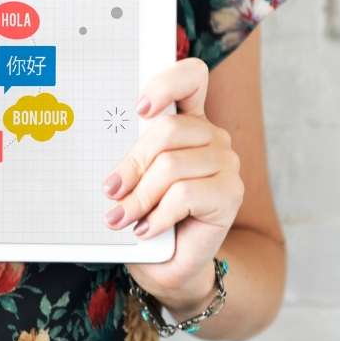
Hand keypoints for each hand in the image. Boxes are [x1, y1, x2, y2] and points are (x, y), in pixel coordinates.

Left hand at [101, 58, 242, 315]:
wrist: (170, 263)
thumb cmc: (148, 214)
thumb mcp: (134, 179)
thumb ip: (130, 157)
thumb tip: (109, 161)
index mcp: (188, 120)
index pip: (191, 78)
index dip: (166, 84)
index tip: (139, 108)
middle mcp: (211, 136)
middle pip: (168, 129)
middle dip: (132, 163)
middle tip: (110, 190)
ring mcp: (226, 164)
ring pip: (171, 166)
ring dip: (139, 197)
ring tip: (122, 217)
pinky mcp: (230, 194)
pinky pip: (184, 195)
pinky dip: (157, 215)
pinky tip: (146, 229)